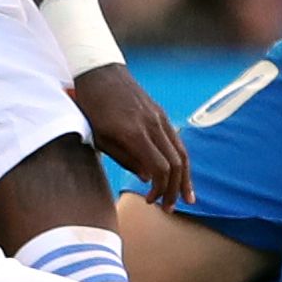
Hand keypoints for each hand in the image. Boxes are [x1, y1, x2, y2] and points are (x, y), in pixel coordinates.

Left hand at [70, 63, 191, 209]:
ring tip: (187, 197)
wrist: (100, 73)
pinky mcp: (161, 114)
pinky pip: (178, 141)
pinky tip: (182, 174)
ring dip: (185, 177)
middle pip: (176, 163)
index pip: (160, 168)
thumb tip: (148, 177)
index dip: (160, 189)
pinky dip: (182, 160)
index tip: (150, 200)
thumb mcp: (100, 138)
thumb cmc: (93, 107)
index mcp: (135, 133)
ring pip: (182, 152)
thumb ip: (125, 159)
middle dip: (175, 189)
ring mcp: (160, 118)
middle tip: (169, 207)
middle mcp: (153, 125)